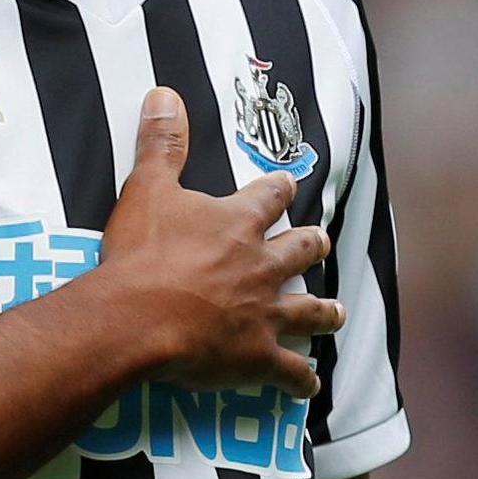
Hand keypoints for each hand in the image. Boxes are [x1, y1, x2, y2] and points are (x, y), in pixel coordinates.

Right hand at [99, 85, 341, 394]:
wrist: (140, 317)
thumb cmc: (142, 253)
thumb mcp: (147, 187)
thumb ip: (161, 143)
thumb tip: (165, 93)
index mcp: (238, 223)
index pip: (270, 196)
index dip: (279, 189)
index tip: (288, 183)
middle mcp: (261, 265)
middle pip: (301, 250)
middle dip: (312, 245)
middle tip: (321, 242)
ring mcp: (265, 313)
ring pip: (308, 311)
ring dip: (323, 312)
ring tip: (337, 313)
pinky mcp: (257, 357)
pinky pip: (289, 371)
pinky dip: (300, 380)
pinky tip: (309, 385)